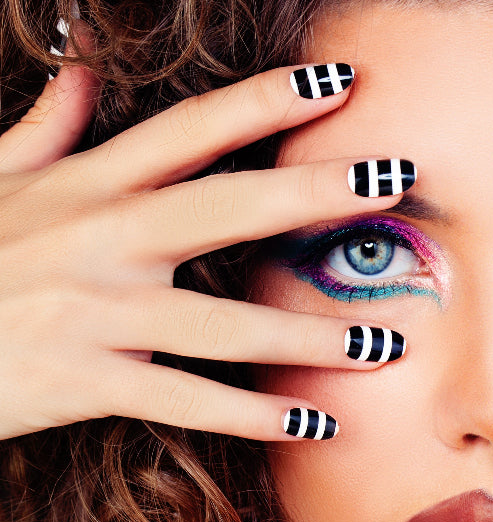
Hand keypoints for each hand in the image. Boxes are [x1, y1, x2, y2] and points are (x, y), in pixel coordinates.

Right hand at [0, 59, 409, 440]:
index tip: (338, 81)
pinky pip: (184, 399)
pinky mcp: (86, 377)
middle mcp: (103, 236)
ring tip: (382, 345)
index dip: (267, 101)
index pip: (193, 130)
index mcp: (91, 184)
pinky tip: (311, 424)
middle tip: (396, 181)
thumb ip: (44, 129)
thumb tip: (78, 74)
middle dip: (315, 190)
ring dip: (309, 336)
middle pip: (227, 204)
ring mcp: (97, 310)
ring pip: (223, 322)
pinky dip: (252, 417)